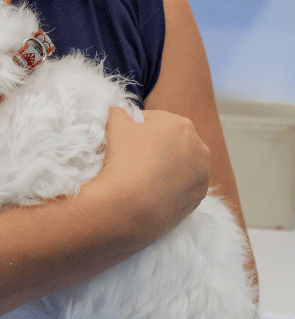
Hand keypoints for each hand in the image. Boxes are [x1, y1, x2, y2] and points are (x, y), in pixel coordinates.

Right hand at [96, 106, 209, 246]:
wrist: (129, 206)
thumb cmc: (124, 159)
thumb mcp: (115, 125)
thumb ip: (119, 113)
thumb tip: (120, 113)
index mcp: (182, 125)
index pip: (154, 120)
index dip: (136, 128)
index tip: (124, 140)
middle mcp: (200, 147)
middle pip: (171, 141)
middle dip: (154, 146)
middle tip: (132, 157)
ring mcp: (203, 174)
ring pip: (180, 163)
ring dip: (165, 165)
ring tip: (143, 175)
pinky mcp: (200, 197)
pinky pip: (183, 185)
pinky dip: (170, 185)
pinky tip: (152, 190)